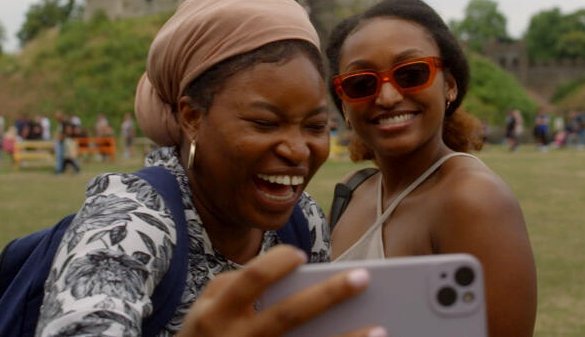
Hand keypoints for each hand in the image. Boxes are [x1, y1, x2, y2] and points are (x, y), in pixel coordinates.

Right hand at [177, 245, 384, 336]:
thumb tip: (282, 268)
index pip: (251, 280)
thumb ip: (234, 284)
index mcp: (217, 312)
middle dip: (327, 295)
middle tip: (363, 277)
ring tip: (380, 329)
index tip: (301, 255)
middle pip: (288, 315)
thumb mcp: (204, 308)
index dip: (276, 264)